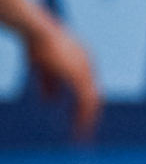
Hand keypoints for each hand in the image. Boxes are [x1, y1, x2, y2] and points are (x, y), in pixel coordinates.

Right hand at [24, 20, 98, 137]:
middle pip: (93, 95)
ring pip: (91, 101)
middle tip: (84, 131)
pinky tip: (80, 127)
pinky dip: (83, 115)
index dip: (83, 103)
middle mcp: (89, 66)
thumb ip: (49, 85)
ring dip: (86, 119)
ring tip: (82, 134)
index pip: (88, 88)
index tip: (77, 117)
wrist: (35, 29)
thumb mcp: (42, 67)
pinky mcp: (80, 75)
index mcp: (83, 62)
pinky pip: (85, 101)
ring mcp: (86, 70)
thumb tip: (50, 104)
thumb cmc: (36, 43)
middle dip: (88, 114)